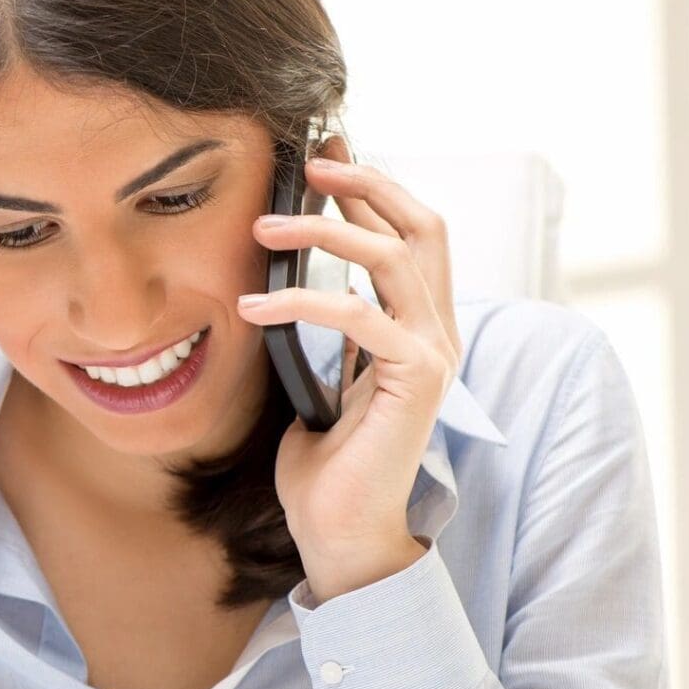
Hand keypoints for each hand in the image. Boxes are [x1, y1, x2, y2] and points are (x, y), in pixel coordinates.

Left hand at [237, 142, 459, 599]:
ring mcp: (433, 354)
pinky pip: (363, 317)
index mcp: (415, 326)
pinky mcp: (417, 380)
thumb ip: (323, 333)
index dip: (369, 191)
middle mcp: (436, 332)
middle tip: (310, 162)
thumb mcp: (318, 379)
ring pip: (396, 257)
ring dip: (327, 230)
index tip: (324, 156)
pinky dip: (305, 300)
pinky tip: (252, 305)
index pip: (405, 236)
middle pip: (422, 226)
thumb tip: (290, 281)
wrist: (340, 533)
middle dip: (368, 184)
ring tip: (262, 224)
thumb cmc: (325, 466)